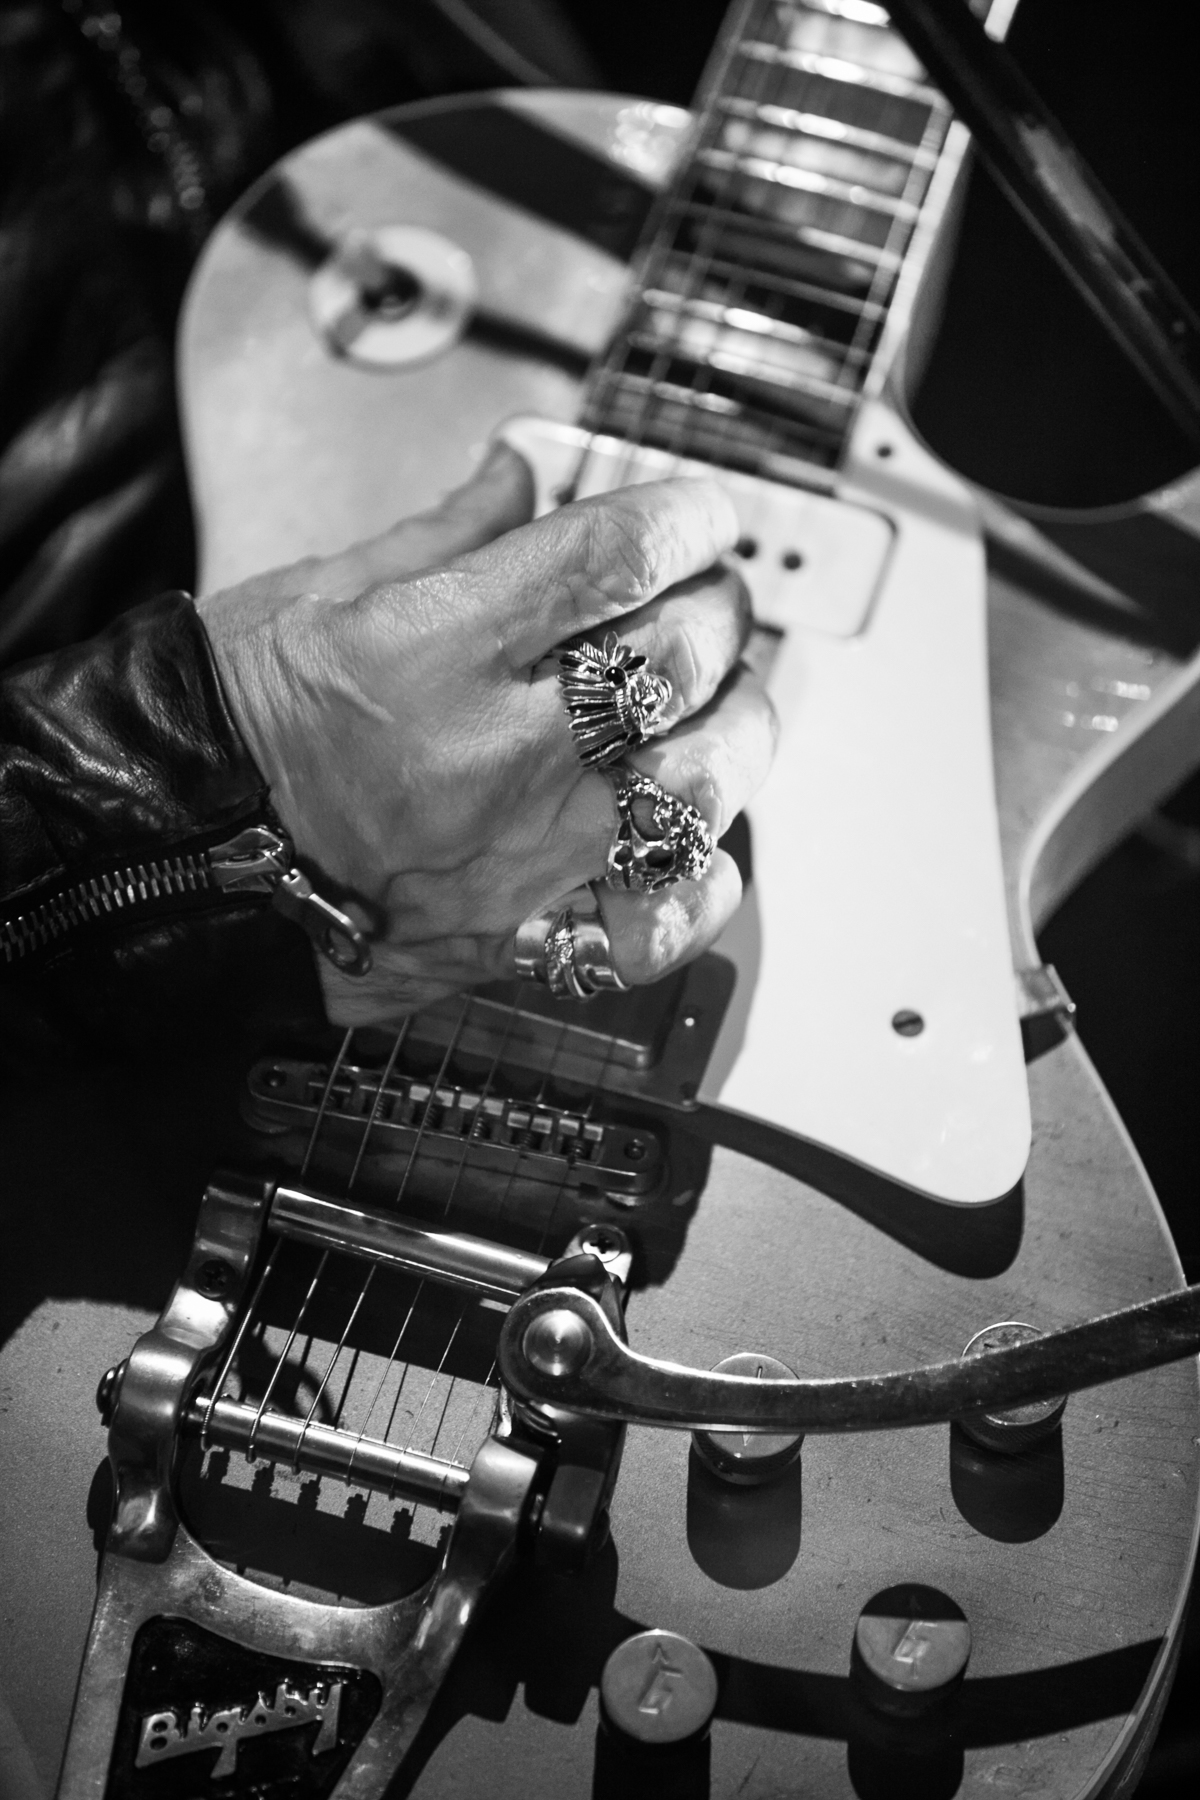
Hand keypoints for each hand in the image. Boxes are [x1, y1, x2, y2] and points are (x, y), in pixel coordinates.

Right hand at [198, 443, 776, 1022]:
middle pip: (678, 656)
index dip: (686, 520)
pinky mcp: (520, 940)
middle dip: (717, 609)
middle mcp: (494, 752)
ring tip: (723, 707)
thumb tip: (522, 475)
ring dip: (737, 730)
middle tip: (707, 600)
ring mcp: (519, 856)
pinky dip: (702, 883)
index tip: (699, 517)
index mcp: (437, 645)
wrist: (162, 871)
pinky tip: (695, 840)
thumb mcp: (317, 592)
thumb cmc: (224, 729)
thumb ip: (446, 534)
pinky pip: (658, 924)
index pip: (618, 555)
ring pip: (700, 783)